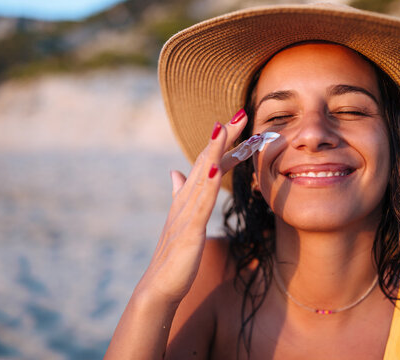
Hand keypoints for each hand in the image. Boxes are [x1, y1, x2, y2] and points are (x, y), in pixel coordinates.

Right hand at [135, 110, 247, 303]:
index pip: (207, 162)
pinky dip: (206, 182)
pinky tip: (214, 166)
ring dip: (215, 149)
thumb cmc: (173, 255)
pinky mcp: (189, 229)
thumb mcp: (180, 220)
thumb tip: (175, 172)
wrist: (159, 286)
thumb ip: (180, 194)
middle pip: (206, 160)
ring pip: (202, 174)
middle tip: (240, 112)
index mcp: (187, 196)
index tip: (238, 123)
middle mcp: (185, 198)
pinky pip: (200, 202)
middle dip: (223, 136)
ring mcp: (186, 212)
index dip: (222, 142)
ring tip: (226, 126)